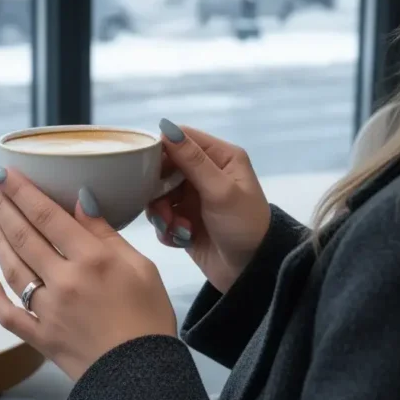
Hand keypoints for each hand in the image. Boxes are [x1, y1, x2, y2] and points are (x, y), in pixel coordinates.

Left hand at [0, 167, 176, 381]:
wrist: (142, 377)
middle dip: (2, 206)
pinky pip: (7, 314)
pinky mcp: (41, 337)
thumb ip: (106, 233)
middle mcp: (64, 281)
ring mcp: (48, 310)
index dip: (21, 190)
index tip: (3, 172)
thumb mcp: (141, 266)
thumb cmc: (150, 320)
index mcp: (91, 259)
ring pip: (12, 268)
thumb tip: (80, 200)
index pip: (47, 215)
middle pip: (24, 236)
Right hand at [147, 120, 270, 294]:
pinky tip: (181, 239)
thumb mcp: (220, 191)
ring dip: (162, 213)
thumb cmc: (243, 225)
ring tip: (175, 228)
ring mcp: (194, 198)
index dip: (161, 151)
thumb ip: (192, 160)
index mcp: (220, 157)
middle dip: (159, 190)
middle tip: (164, 209)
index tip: (148, 169)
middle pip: (164, 168)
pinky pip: (162, 218)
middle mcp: (206, 174)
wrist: (251, 273)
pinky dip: (167, 228)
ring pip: (159, 195)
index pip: (181, 139)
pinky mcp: (185, 221)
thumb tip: (166, 126)